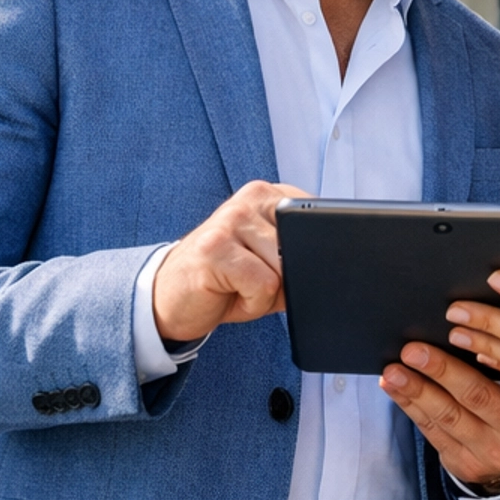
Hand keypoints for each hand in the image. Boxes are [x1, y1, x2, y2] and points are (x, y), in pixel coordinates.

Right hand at [151, 180, 310, 339]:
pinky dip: (253, 304)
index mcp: (269, 196)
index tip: (285, 266)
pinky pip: (264, 285)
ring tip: (239, 287)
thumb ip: (298, 259)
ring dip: (267, 294)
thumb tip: (328, 271)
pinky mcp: (216, 247)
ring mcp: (231, 219)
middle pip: (302, 249)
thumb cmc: (225, 282)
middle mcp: (250, 199)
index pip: (317, 221)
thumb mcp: (270, 266)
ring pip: (284, 268)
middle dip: (285, 280)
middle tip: (252, 281)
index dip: (311, 255)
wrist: (170, 299)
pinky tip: (228, 293)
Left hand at [381, 337, 499, 489]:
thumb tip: (474, 315)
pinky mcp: (467, 464)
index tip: (456, 326)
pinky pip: (433, 432)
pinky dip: (410, 406)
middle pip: (477, 395)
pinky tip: (394, 388)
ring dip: (416, 390)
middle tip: (413, 350)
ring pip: (449, 416)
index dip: (486, 345)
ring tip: (393, 371)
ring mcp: (494, 450)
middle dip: (441, 370)